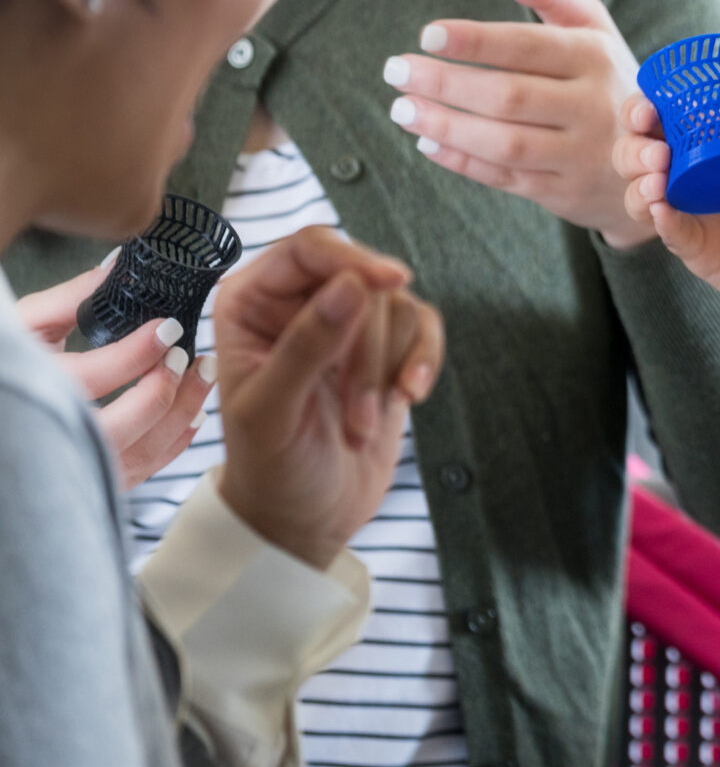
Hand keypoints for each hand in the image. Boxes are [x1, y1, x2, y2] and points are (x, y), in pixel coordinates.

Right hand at [16, 259, 215, 487]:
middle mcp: (50, 435)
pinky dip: (176, 442)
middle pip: (118, 429)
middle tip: (188, 355)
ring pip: (136, 454)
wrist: (8, 405)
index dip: (136, 354)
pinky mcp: (94, 476)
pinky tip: (195, 412)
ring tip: (204, 372)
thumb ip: (70, 298)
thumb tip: (118, 268)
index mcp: (34, 389)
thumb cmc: (8, 361)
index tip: (169, 328)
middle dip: (163, 390)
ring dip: (181, 413)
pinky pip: (142, 470)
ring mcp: (74, 462)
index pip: (90, 379)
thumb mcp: (27, 323)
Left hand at [210, 227, 444, 568]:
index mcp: (250, 303)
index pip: (308, 250)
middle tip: (356, 411)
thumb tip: (353, 284)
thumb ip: (306, 345)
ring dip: (387, 370)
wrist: (305, 516)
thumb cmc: (270, 467)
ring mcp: (345, 325)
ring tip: (361, 424)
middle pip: (361, 280)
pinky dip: (423, 361)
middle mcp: (296, 303)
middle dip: (366, 348)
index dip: (352, 260)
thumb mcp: (273, 411)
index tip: (393, 281)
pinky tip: (410, 396)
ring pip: (395, 306)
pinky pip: (422, 326)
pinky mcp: (385, 347)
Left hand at [384, 0, 652, 247]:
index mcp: (596, 59)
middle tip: (395, 70)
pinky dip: (462, 162)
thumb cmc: (609, 81)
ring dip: (446, 126)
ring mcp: (581, 156)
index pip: (529, 46)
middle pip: (509, 96)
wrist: (662, 160)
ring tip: (402, 108)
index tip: (428, 34)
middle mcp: (593, 108)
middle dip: (446, 83)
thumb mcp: (594, 31)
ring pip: (504, 143)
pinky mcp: (565, 194)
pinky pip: (506, 179)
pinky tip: (426, 142)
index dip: (476, 40)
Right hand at [614, 101, 719, 334]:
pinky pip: (672, 234)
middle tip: (657, 152)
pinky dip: (662, 222)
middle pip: (637, 156)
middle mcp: (693, 175)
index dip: (643, 110)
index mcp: (712, 142)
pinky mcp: (699, 248)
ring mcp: (692, 212)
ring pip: (641, 196)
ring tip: (658, 181)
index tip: (649, 108)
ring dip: (640, 186)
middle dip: (635, 149)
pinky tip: (662, 210)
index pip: (662, 119)